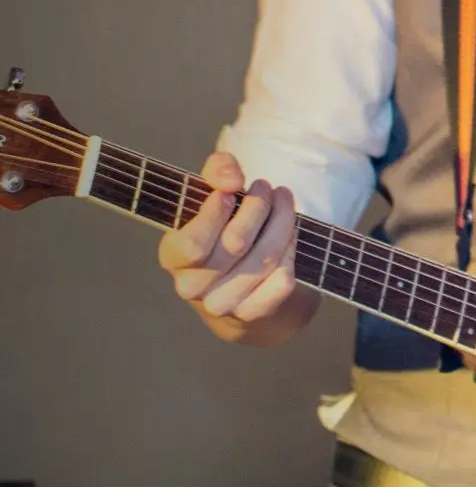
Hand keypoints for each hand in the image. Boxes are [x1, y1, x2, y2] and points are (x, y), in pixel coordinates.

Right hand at [157, 153, 318, 344]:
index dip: (216, 213)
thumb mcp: (213, 194)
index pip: (193, 243)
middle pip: (236, 244)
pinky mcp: (253, 313)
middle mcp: (192, 286)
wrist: (243, 282)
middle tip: (268, 188)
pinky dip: (291, 254)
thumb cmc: (224, 229)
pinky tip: (290, 238)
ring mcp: (222, 304)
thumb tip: (231, 180)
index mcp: (173, 256)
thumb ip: (216, 172)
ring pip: (264, 259)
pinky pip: (281, 282)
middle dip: (259, 206)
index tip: (234, 190)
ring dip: (283, 224)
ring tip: (285, 202)